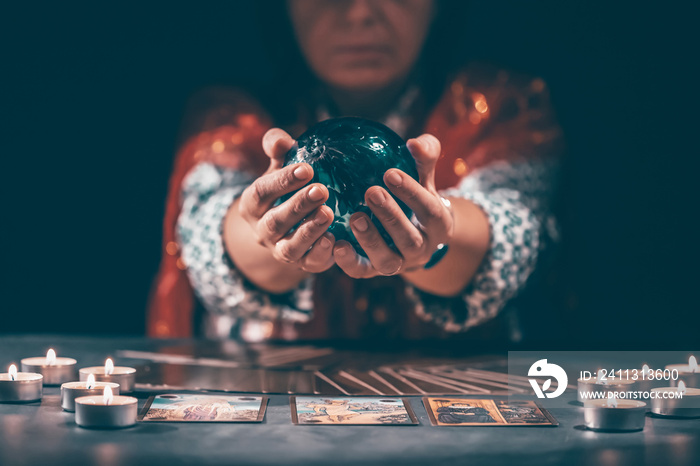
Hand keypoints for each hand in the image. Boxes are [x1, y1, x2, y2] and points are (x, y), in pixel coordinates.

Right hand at [237, 128, 335, 272]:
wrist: (288, 225)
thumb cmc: (286, 187)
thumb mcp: (280, 166)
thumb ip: (279, 149)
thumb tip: (282, 140)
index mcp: (252, 204)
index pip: (261, 192)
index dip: (282, 181)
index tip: (307, 168)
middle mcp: (262, 231)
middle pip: (275, 221)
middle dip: (298, 206)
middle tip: (322, 190)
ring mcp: (280, 250)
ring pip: (290, 248)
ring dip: (309, 231)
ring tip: (328, 213)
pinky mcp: (302, 264)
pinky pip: (308, 264)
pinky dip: (320, 253)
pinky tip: (335, 239)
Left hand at [333, 134, 453, 277]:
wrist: (414, 233)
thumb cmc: (417, 196)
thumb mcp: (424, 177)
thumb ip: (424, 157)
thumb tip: (414, 143)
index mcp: (438, 225)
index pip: (429, 210)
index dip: (411, 192)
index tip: (390, 173)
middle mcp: (421, 249)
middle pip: (409, 239)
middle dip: (391, 216)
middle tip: (371, 192)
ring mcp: (398, 263)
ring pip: (388, 260)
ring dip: (371, 240)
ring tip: (355, 217)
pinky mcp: (374, 270)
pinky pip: (362, 271)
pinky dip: (349, 261)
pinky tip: (336, 243)